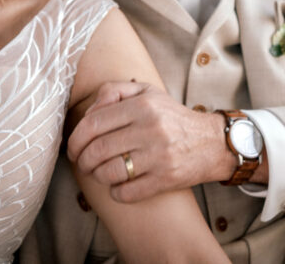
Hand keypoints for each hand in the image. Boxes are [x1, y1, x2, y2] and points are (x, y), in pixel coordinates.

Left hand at [67, 81, 234, 202]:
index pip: (93, 123)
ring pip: (108, 173)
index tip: (73, 148)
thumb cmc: (171, 117)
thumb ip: (115, 91)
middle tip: (82, 164)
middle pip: (97, 150)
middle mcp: (150, 129)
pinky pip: (126, 192)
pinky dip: (115, 193)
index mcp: (143, 105)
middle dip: (82, 161)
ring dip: (97, 177)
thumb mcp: (148, 92)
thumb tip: (89, 110)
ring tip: (99, 173)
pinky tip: (118, 186)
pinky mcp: (165, 179)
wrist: (211, 142)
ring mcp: (158, 156)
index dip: (76, 139)